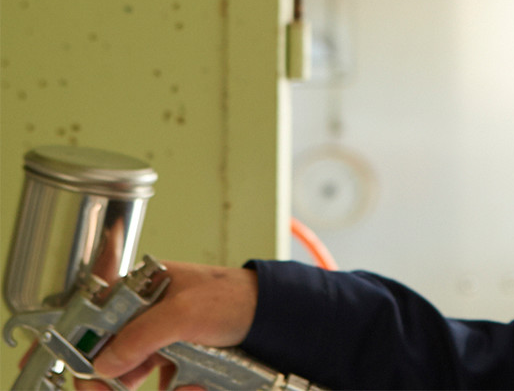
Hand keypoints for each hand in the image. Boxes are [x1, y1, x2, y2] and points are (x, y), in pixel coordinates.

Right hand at [87, 260, 258, 386]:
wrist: (274, 315)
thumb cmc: (235, 297)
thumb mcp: (185, 313)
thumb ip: (143, 335)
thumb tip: (106, 361)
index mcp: (144, 286)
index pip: (98, 315)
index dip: (86, 344)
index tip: (86, 373)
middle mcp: (150, 309)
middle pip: (114, 347)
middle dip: (114, 375)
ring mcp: (167, 332)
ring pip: (137, 367)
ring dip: (141, 383)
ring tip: (175, 385)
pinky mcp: (184, 351)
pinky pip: (166, 376)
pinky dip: (174, 387)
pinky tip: (188, 387)